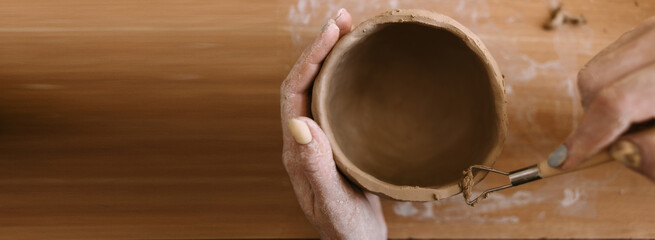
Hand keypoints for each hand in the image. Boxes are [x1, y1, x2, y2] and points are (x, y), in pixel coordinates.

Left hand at [280, 9, 386, 239]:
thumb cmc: (345, 230)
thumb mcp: (332, 202)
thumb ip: (315, 167)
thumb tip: (298, 122)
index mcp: (296, 150)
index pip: (294, 92)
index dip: (310, 58)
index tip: (333, 32)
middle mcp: (304, 139)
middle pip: (305, 83)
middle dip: (320, 48)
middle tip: (344, 19)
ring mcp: (321, 140)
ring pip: (321, 90)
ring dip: (332, 59)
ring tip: (352, 32)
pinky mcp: (338, 143)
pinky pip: (337, 102)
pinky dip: (347, 78)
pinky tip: (363, 69)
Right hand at [547, 17, 654, 179]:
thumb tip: (616, 154)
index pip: (616, 101)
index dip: (587, 137)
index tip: (567, 161)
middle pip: (595, 80)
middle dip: (594, 117)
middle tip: (618, 140)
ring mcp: (653, 29)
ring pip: (597, 68)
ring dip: (603, 101)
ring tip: (641, 118)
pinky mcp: (647, 30)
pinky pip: (610, 58)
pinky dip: (615, 85)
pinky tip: (645, 100)